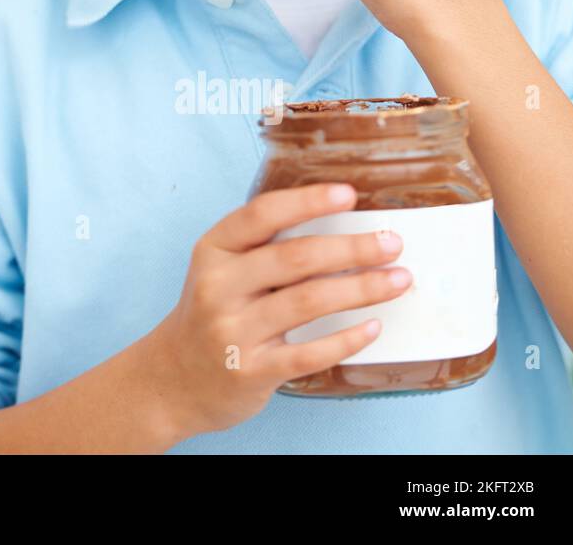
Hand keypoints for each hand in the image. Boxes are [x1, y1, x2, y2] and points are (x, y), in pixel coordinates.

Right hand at [150, 182, 411, 438]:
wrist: (174, 377)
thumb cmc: (211, 314)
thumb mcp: (220, 271)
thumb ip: (262, 250)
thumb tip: (339, 229)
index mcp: (213, 250)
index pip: (261, 215)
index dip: (307, 201)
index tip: (349, 194)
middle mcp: (218, 286)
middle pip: (296, 258)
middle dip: (352, 248)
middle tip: (391, 244)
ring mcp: (233, 330)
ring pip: (309, 302)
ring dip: (362, 289)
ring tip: (397, 280)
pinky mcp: (252, 370)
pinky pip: (310, 353)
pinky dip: (347, 338)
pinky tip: (372, 327)